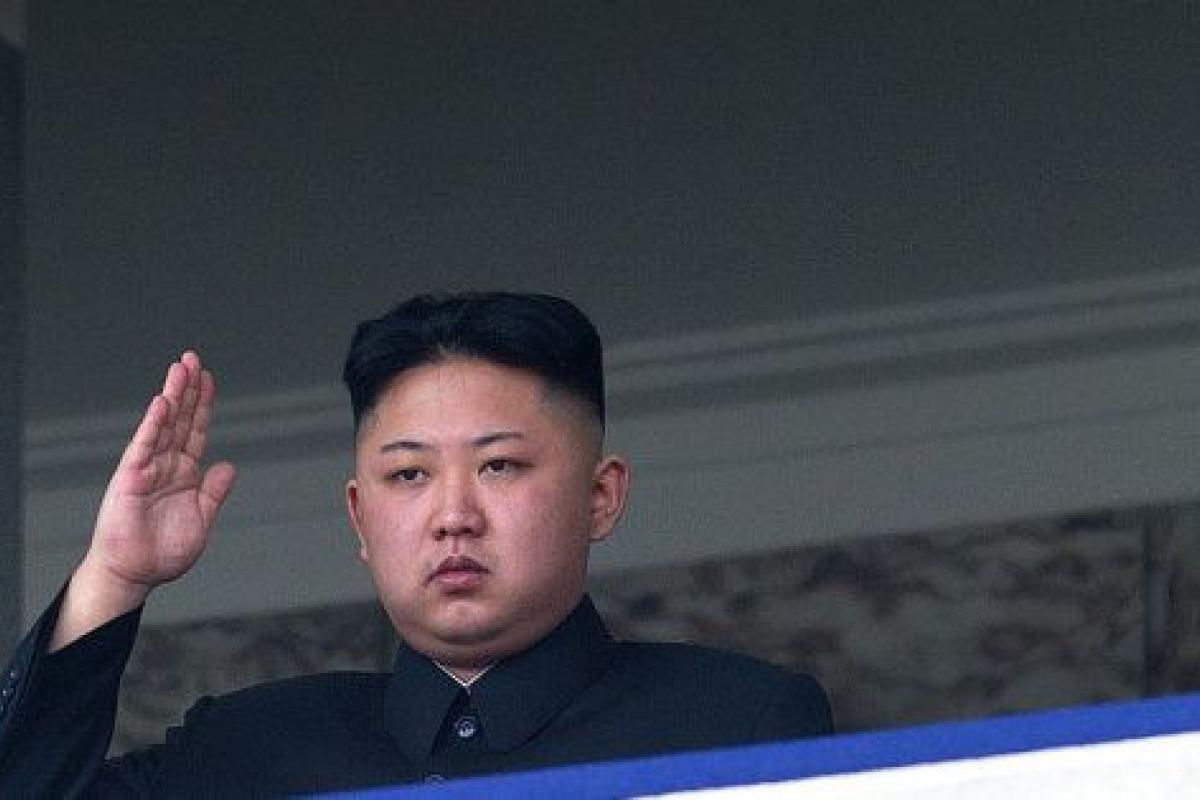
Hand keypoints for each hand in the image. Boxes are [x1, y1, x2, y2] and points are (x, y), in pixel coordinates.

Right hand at [50, 352, 236, 649]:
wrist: (136, 574)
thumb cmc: (162, 551)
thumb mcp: (202, 518)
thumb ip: (215, 491)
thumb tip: (229, 465)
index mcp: (184, 472)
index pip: (196, 430)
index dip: (203, 404)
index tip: (209, 378)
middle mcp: (165, 464)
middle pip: (180, 419)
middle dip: (187, 388)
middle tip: (193, 358)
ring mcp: (147, 468)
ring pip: (162, 425)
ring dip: (172, 395)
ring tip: (180, 368)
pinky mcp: (130, 478)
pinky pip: (144, 445)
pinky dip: (153, 423)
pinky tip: (162, 401)